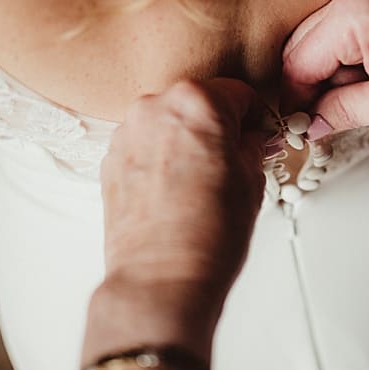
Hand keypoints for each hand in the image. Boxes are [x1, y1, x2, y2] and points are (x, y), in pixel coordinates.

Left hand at [99, 78, 267, 298]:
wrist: (161, 277)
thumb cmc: (205, 236)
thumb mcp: (252, 182)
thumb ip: (250, 146)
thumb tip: (249, 140)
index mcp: (197, 103)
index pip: (238, 92)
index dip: (255, 116)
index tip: (259, 133)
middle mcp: (155, 108)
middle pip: (198, 103)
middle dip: (218, 127)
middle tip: (236, 159)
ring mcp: (127, 133)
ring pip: (168, 124)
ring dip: (187, 143)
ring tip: (205, 183)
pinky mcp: (110, 159)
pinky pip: (145, 146)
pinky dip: (162, 160)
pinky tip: (179, 193)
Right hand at [281, 0, 368, 135]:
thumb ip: (342, 111)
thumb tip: (309, 123)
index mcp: (357, 12)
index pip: (299, 59)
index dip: (295, 99)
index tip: (296, 128)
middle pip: (304, 46)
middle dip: (311, 87)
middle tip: (321, 124)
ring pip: (323, 43)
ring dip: (332, 78)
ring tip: (364, 103)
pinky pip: (345, 37)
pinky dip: (350, 66)